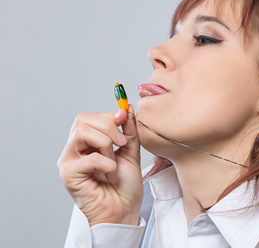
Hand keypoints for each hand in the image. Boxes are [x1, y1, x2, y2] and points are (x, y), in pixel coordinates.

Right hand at [57, 104, 142, 225]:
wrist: (124, 210)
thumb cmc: (124, 184)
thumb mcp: (130, 150)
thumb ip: (127, 130)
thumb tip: (127, 108)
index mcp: (85, 142)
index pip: (89, 116)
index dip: (108, 115)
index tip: (125, 119)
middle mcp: (73, 149)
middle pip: (82, 120)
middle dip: (109, 127)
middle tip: (122, 143)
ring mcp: (68, 162)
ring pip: (82, 132)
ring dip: (106, 144)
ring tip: (114, 160)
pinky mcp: (69, 175)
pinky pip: (90, 158)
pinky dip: (108, 164)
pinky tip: (110, 176)